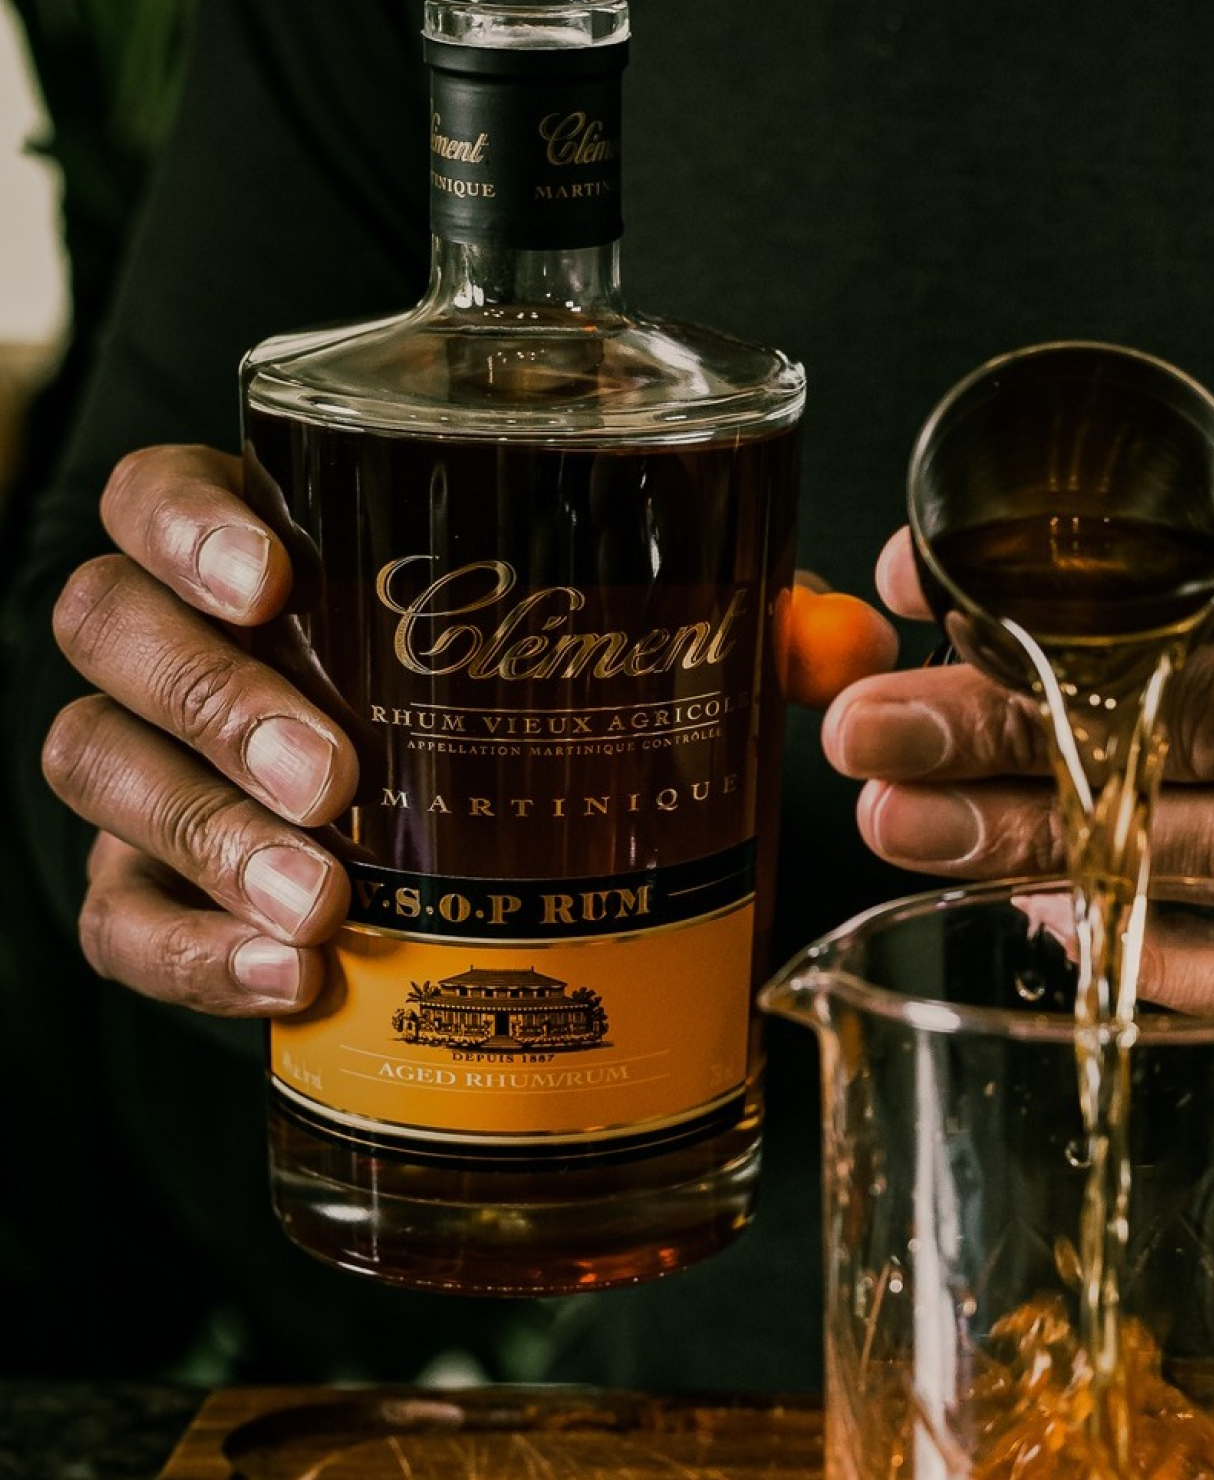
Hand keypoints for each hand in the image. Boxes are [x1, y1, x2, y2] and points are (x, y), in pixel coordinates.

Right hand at [41, 444, 895, 1017]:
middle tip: (336, 779)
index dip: (189, 522)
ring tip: (324, 904)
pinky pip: (121, 923)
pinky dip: (193, 958)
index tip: (274, 574)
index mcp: (275, 563)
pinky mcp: (159, 897)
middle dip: (217, 704)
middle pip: (116, 635)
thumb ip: (722, 640)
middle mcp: (191, 656)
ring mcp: (160, 779)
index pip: (167, 498)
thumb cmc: (517, 732)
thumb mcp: (618, 671)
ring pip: (103, 774)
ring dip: (207, 839)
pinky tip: (288, 981)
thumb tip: (844, 644)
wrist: (453, 872)